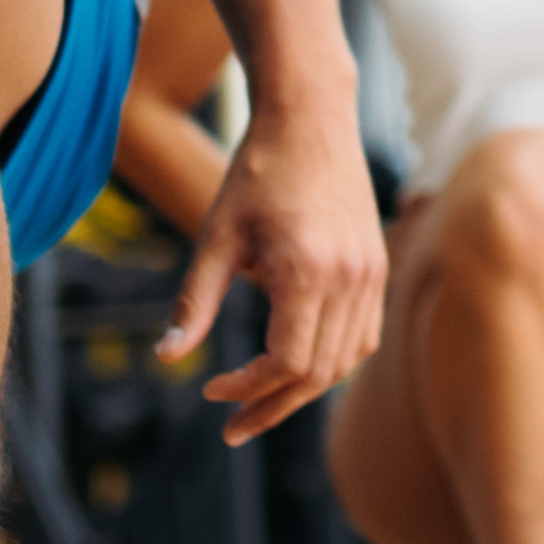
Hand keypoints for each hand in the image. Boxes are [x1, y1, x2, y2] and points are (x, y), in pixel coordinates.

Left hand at [178, 115, 387, 444]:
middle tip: (232, 426)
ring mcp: (371, 273)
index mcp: (308, 270)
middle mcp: (350, 278)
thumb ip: (194, 301)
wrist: (311, 118)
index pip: (286, 361)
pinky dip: (331, 361)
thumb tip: (166, 358)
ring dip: (302, 390)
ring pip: (345, 361)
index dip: (249, 389)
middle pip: (318, 373)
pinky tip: (297, 366)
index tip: (211, 391)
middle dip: (272, 405)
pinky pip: (362, 336)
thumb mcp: (215, 236)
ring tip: (261, 403)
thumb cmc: (256, 172)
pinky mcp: (377, 267)